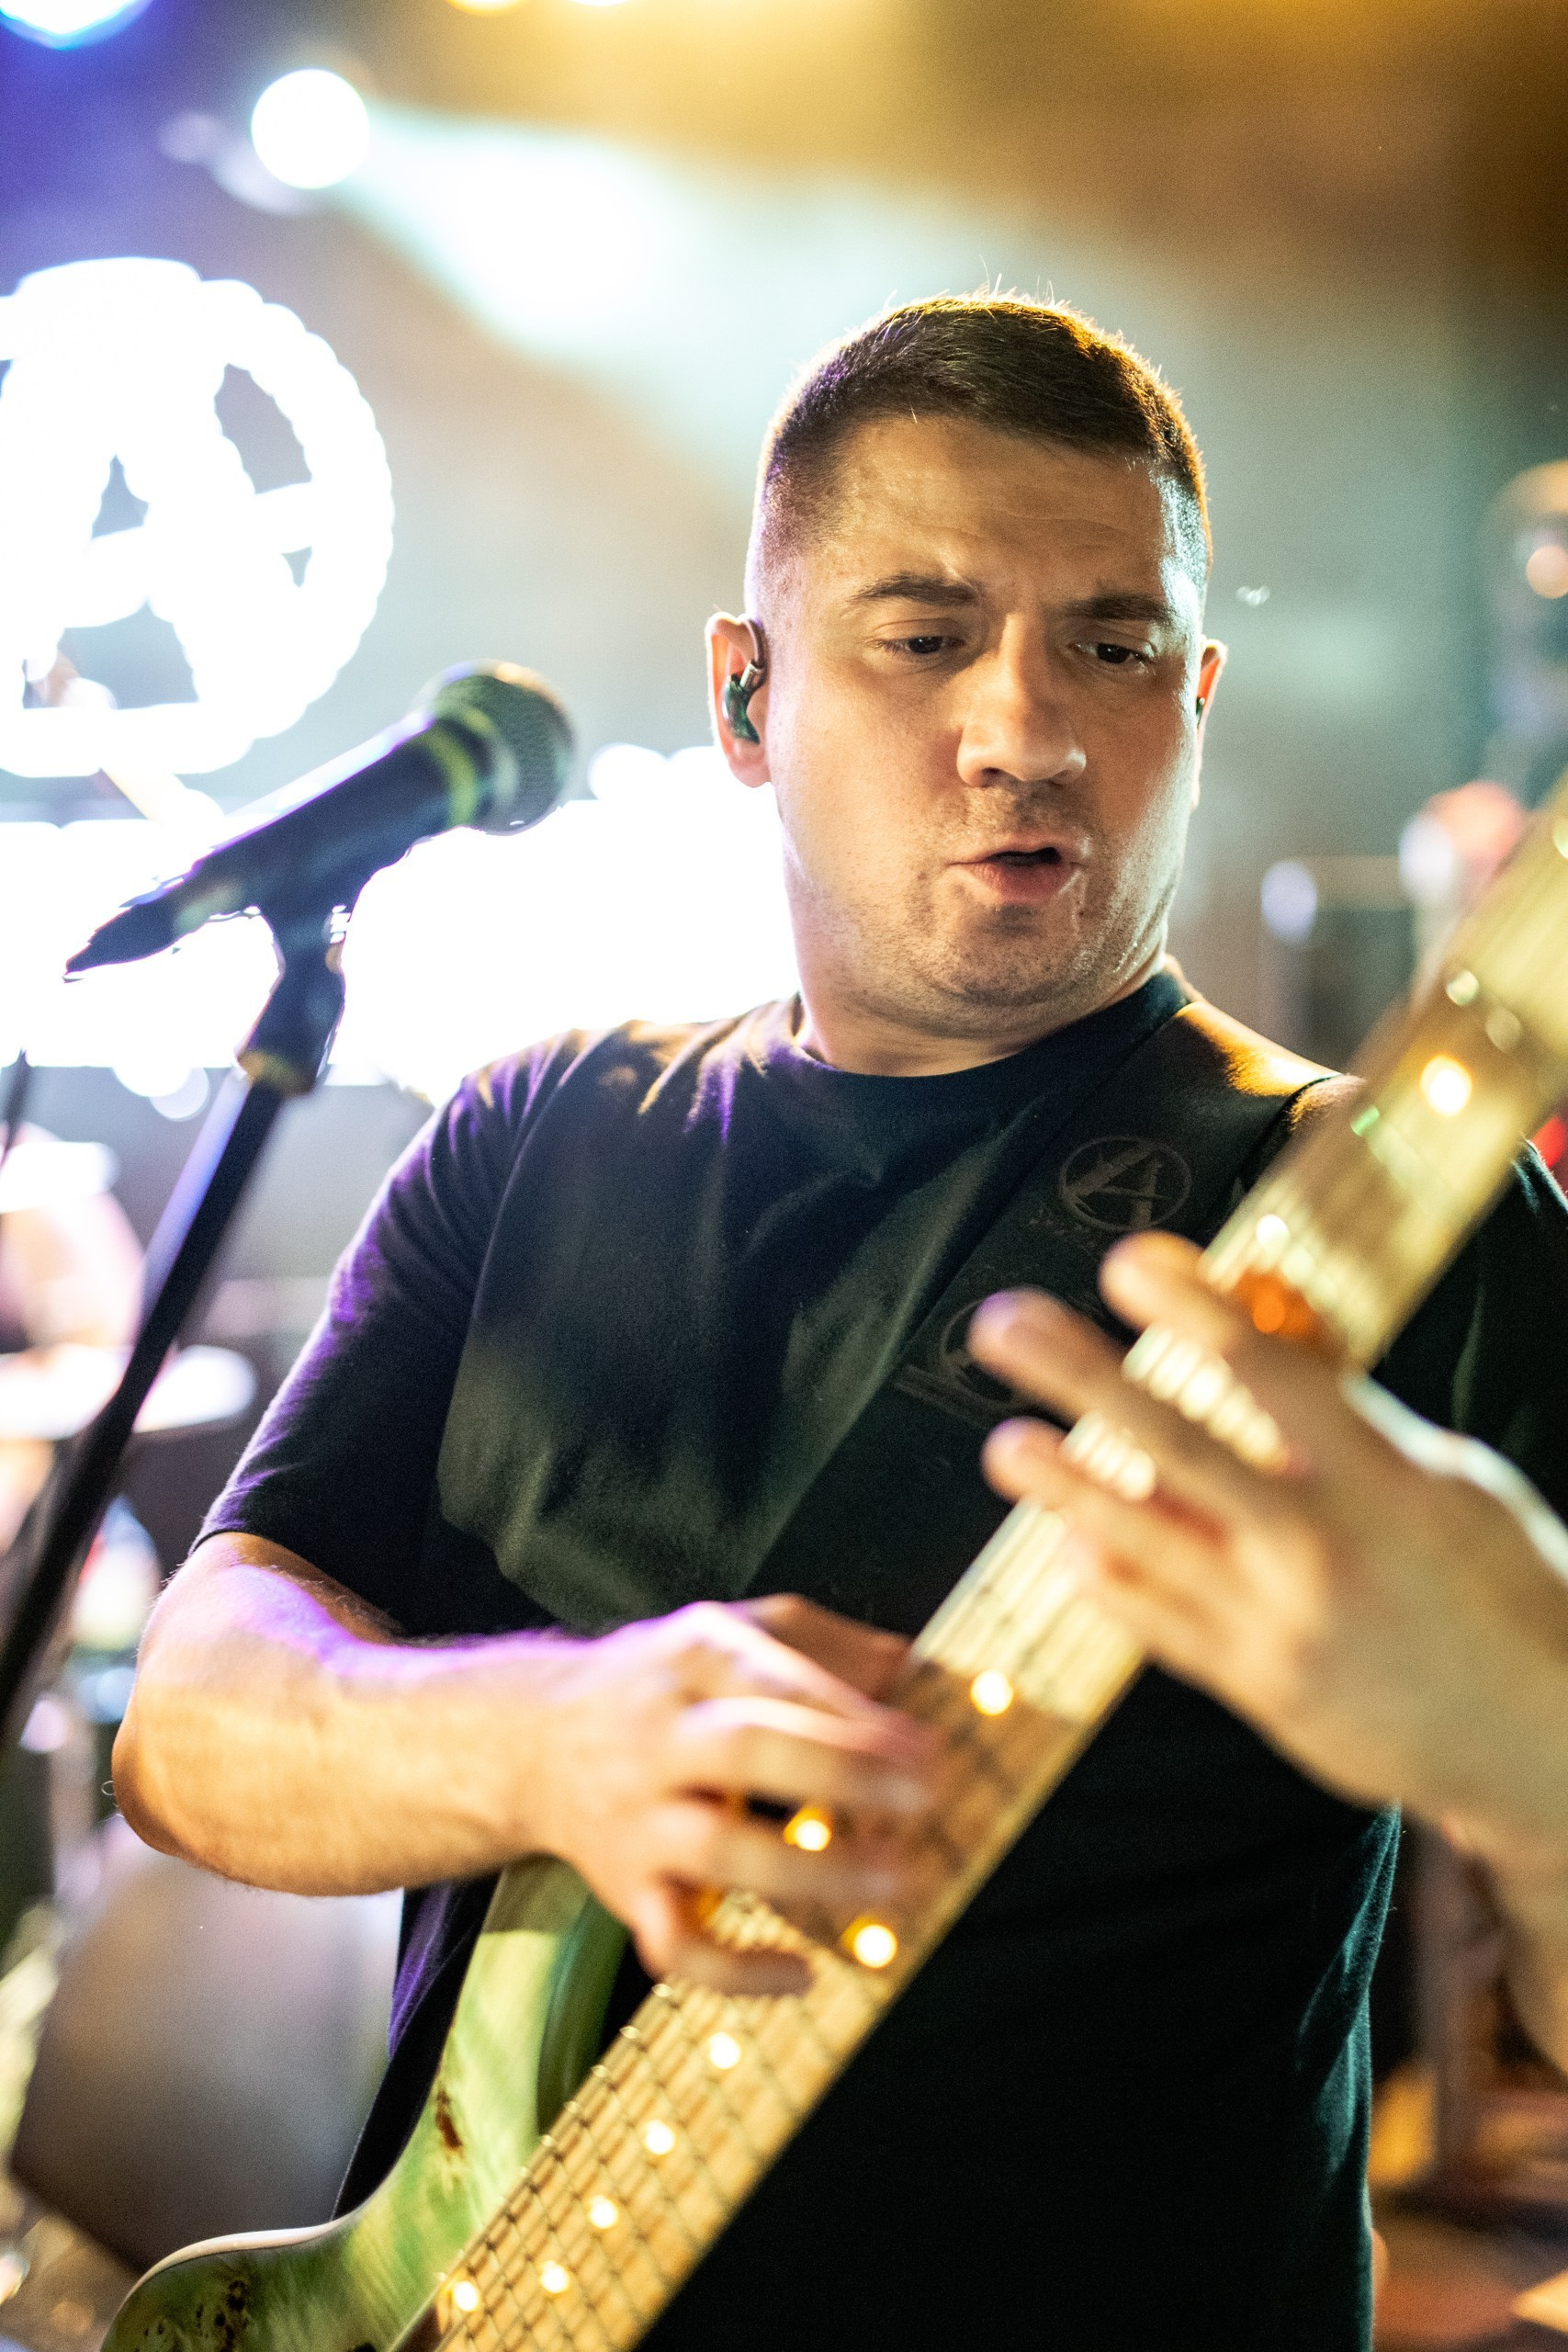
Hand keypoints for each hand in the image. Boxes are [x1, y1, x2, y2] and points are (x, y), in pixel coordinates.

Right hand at [524, 1595, 941, 1994]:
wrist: (530, 1743)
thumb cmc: (660, 1687)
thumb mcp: (725, 1631)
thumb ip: (817, 1642)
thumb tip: (910, 1664)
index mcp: (691, 1660)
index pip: (773, 1679)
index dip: (853, 1714)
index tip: (927, 1745)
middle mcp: (659, 1736)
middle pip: (743, 1749)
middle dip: (838, 1772)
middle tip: (923, 1796)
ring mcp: (638, 1819)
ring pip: (715, 1852)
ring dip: (809, 1872)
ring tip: (892, 1881)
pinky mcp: (626, 1892)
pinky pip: (675, 1945)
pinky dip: (737, 1969)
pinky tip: (800, 1972)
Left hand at [968, 1233, 1567, 1874]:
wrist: (1544, 1745)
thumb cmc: (1509, 1590)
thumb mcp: (1453, 1479)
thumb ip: (1349, 1407)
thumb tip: (1264, 1314)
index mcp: (1383, 1482)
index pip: (1267, 1372)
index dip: (1189, 1309)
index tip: (1125, 1262)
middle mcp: (1318, 1550)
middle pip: (1174, 1444)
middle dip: (1079, 1377)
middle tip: (1002, 1325)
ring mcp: (1278, 1627)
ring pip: (1142, 1541)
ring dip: (1063, 1485)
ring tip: (1003, 1441)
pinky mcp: (1257, 1693)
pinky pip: (1159, 1628)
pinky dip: (1109, 1582)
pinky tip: (1064, 1543)